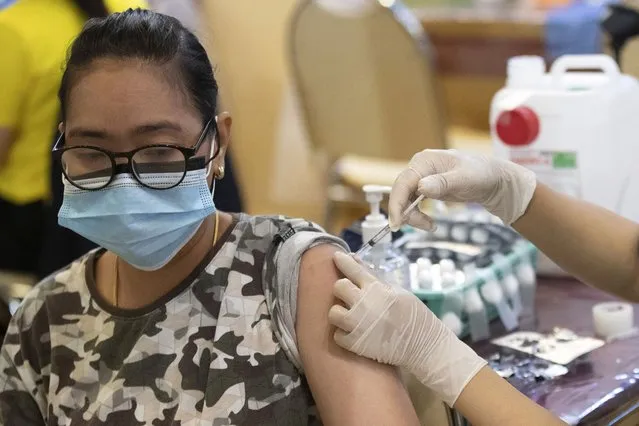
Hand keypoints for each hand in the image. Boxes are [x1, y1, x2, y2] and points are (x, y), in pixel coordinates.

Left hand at [329, 252, 485, 405]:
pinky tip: (355, 332)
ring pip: (333, 312)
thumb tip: (354, 258)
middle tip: (351, 296)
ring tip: (352, 316)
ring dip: (341, 313)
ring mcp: (357, 325)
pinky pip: (337, 335)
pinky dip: (344, 334)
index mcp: (376, 289)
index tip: (337, 257)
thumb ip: (373, 276)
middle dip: (343, 290)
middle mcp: (363, 304)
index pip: (352, 268)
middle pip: (338, 287)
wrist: (423, 345)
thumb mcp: (397, 290)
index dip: (342, 261)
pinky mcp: (355, 344)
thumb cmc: (412, 314)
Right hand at [389, 149, 536, 229]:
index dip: (397, 203)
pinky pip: (413, 204)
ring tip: (430, 226)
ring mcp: (422, 178)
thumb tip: (421, 187)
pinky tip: (430, 223)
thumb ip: (442, 183)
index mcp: (425, 160)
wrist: (494, 180)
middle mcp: (420, 168)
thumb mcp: (464, 179)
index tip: (397, 222)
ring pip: (405, 200)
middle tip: (421, 227)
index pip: (403, 182)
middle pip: (401, 192)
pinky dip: (418, 216)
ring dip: (413, 216)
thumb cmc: (482, 175)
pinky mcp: (426, 189)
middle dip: (406, 212)